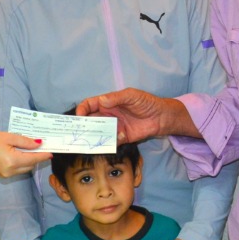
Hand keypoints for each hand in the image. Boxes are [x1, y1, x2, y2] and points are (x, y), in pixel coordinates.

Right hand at [0, 131, 49, 177]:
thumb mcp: (8, 136)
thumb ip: (25, 141)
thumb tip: (39, 143)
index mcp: (13, 161)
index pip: (34, 159)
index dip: (44, 155)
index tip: (52, 151)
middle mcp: (11, 171)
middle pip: (31, 165)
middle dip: (37, 157)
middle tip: (41, 146)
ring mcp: (6, 175)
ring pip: (24, 168)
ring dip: (29, 160)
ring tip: (30, 148)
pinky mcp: (2, 175)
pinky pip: (17, 170)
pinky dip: (21, 162)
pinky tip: (20, 153)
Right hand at [74, 88, 195, 141]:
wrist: (161, 117)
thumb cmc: (146, 102)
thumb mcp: (131, 96)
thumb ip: (116, 98)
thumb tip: (101, 100)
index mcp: (108, 103)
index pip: (90, 105)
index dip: (82, 109)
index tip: (79, 117)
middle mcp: (108, 115)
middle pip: (91, 120)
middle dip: (83, 125)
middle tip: (77, 132)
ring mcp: (114, 127)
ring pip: (98, 132)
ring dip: (93, 136)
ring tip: (88, 141)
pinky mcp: (121, 137)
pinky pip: (111, 141)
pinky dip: (108, 143)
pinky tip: (112, 141)